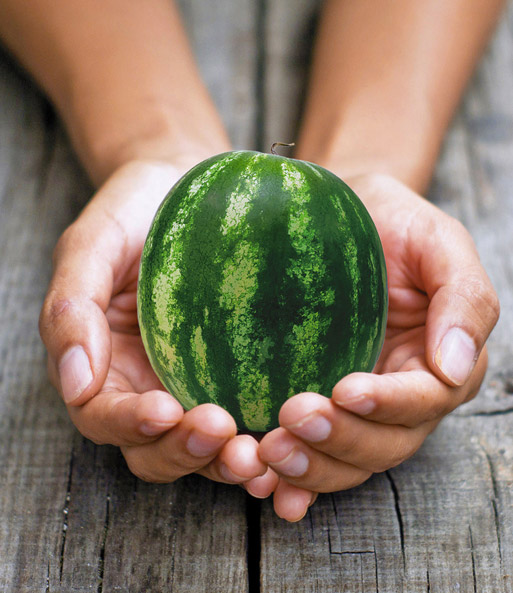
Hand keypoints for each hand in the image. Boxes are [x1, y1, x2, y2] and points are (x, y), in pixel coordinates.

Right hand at [39, 160, 266, 485]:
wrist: (187, 186)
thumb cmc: (131, 213)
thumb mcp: (90, 247)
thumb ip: (71, 310)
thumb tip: (75, 383)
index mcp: (102, 365)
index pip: (105, 416)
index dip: (131, 425)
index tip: (165, 410)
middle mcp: (146, 386)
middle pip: (154, 449)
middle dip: (184, 451)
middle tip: (221, 431)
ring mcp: (193, 385)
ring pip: (202, 449)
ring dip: (225, 460)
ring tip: (258, 450)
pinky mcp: (236, 378)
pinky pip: (247, 421)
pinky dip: (263, 442)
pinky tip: (291, 439)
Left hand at [258, 173, 499, 520]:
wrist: (341, 222)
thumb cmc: (394, 225)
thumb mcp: (438, 243)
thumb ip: (462, 298)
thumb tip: (455, 365)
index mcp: (439, 363)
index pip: (424, 399)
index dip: (389, 404)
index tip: (347, 390)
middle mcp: (403, 397)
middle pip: (383, 444)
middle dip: (340, 440)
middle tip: (292, 419)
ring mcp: (360, 411)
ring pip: (346, 462)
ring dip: (310, 467)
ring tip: (267, 452)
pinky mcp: (322, 410)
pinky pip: (311, 454)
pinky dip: (290, 480)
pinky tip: (261, 483)